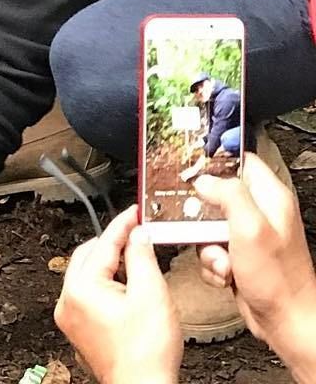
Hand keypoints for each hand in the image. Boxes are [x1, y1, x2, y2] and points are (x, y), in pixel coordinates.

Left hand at [54, 206, 181, 383]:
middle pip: (90, 255)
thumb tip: (138, 234)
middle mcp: (68, 301)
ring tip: (137, 270)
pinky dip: (107, 287)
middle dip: (114, 246)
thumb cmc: (146, 353)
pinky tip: (128, 293)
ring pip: (89, 275)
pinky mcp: (80, 331)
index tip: (135, 213)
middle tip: (138, 238)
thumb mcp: (151, 293)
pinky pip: (90, 296)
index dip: (124, 224)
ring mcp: (71, 318)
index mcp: (81, 287)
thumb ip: (142, 256)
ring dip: (111, 267)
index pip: (104, 243)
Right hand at [195, 153, 315, 373]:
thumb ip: (228, 195)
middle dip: (205, 216)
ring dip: (207, 245)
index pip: (241, 161)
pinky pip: (211, 249)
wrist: (287, 324)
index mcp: (271, 197)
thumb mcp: (250, 227)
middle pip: (218, 195)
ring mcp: (250, 236)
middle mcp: (261, 214)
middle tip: (209, 229)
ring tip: (222, 258)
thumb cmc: (280, 281)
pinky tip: (225, 272)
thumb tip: (206, 180)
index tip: (198, 172)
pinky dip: (212, 263)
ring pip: (209, 225)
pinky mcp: (240, 256)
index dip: (217, 163)